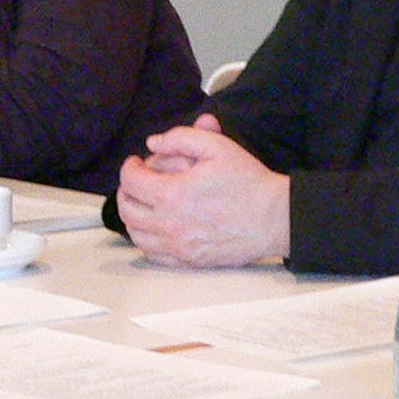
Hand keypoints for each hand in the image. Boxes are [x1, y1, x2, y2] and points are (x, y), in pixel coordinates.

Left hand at [115, 113, 291, 267]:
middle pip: (127, 209)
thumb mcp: (217, 146)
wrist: (273, 217)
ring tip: (142, 204)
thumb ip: (181, 138)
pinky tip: (155, 228)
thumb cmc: (248, 182)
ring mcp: (178, 246)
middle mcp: (170, 224)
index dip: (129, 167)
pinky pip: (153, 254)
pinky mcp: (189, 260)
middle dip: (126, 191)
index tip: (136, 162)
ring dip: (133, 216)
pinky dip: (146, 239)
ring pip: (136, 234)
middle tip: (135, 182)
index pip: (131, 181)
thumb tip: (153, 143)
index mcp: (173, 194)